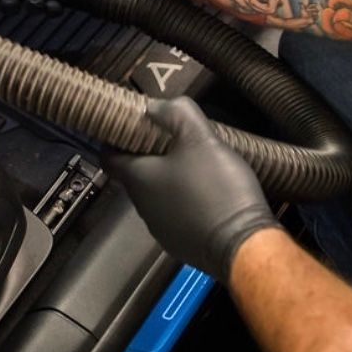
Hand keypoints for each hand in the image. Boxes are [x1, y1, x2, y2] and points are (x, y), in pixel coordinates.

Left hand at [110, 97, 276, 282]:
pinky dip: (186, 201)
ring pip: (158, 196)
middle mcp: (144, 207)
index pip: (108, 156)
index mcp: (138, 179)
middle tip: (172, 138)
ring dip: (171, 179)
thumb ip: (176, 113)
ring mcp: (162, 229)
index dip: (116, 138)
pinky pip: (178, 215)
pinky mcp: (183, 243)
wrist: (244, 245)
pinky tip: (210, 192)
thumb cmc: (218, 192)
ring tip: (196, 163)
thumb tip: (157, 106)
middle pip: (136, 175)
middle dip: (150, 155)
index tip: (130, 126)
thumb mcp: (199, 137)